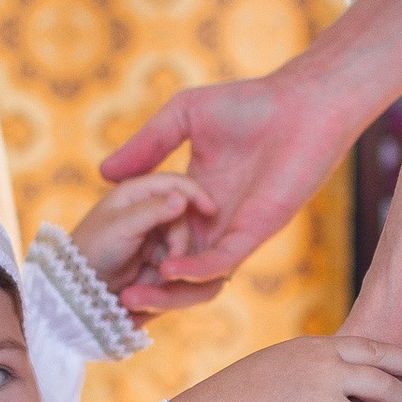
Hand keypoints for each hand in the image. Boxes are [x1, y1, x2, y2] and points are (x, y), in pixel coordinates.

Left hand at [66, 168, 204, 297]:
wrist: (78, 288)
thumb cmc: (92, 250)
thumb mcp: (121, 227)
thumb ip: (153, 210)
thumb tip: (182, 198)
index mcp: (136, 192)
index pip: (176, 183)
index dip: (196, 194)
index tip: (212, 210)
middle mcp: (147, 211)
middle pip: (183, 219)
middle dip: (180, 241)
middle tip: (167, 264)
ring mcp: (152, 235)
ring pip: (182, 243)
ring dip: (174, 261)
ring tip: (156, 276)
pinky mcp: (155, 258)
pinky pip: (175, 263)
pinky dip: (169, 274)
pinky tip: (152, 282)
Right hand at [98, 70, 351, 314]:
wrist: (304, 104)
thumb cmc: (250, 102)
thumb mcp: (183, 117)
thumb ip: (147, 144)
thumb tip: (103, 173)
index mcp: (194, 198)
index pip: (158, 234)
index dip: (132, 254)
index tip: (98, 265)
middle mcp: (213, 222)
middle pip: (174, 267)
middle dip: (146, 286)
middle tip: (113, 299)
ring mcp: (234, 230)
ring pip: (198, 277)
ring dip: (168, 292)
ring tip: (134, 298)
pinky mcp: (255, 232)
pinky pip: (222, 261)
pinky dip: (196, 271)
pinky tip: (169, 270)